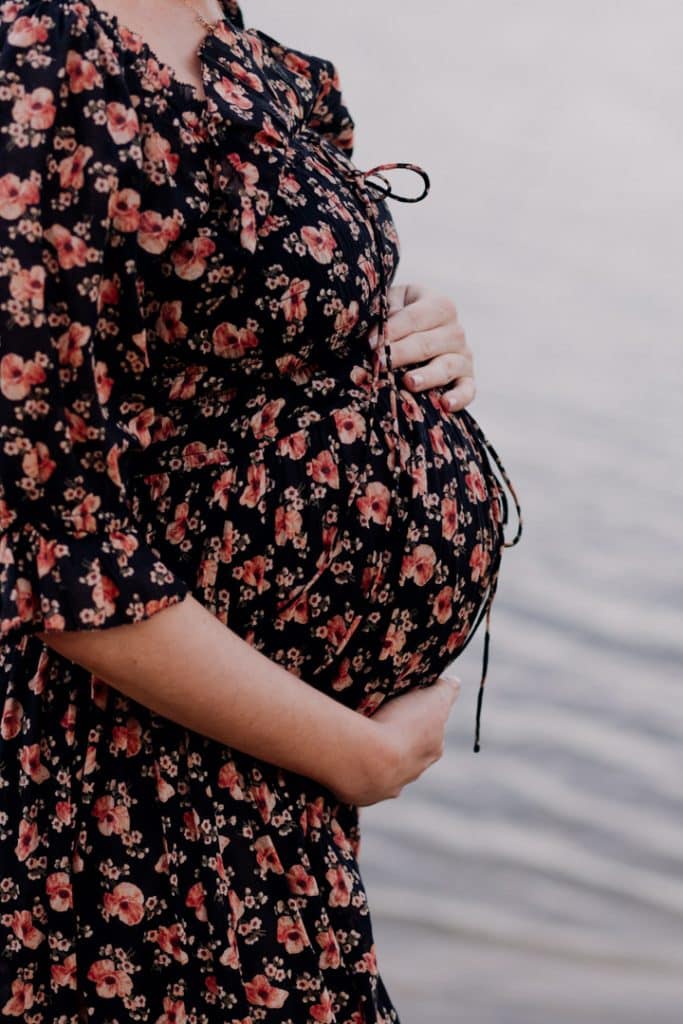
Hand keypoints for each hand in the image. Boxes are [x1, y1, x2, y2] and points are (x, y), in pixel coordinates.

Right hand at [332, 673, 461, 806]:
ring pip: (387, 770)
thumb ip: (446, 691)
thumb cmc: (402, 725)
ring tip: (362, 740)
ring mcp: (389, 786)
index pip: (431, 733)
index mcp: (432, 749)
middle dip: (399, 741)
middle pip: (410, 754)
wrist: (369, 759)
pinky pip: (363, 781)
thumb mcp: (432, 699)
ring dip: (377, 758)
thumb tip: (455, 682)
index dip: (420, 719)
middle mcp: (414, 772)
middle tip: (382, 722)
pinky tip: (350, 758)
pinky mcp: (365, 794)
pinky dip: (358, 770)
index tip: (405, 708)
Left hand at [369, 284, 475, 412]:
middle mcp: (455, 331)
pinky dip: (459, 398)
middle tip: (380, 362)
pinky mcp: (467, 380)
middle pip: (427, 344)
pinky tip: (445, 405)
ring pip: (446, 367)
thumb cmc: (401, 315)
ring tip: (408, 382)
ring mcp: (463, 357)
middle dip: (402, 353)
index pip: (415, 317)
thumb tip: (374, 330)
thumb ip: (386, 309)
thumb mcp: (394, 302)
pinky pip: (467, 390)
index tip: (369, 342)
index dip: (392, 329)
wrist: (421, 333)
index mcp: (440, 306)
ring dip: (427, 375)